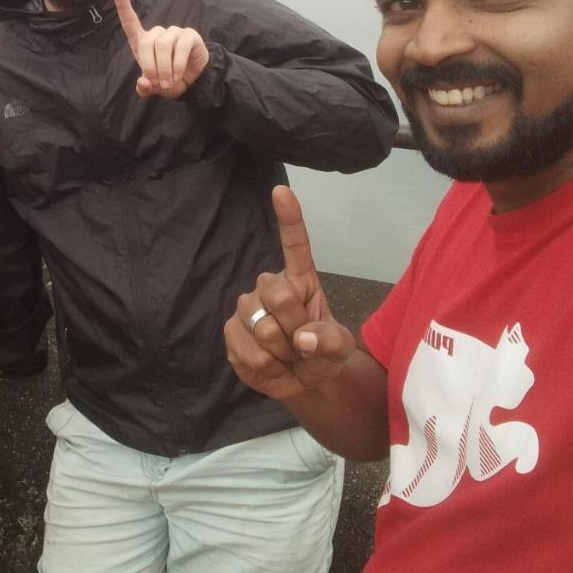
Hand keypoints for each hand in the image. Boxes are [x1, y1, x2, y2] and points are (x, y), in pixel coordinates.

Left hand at [114, 0, 208, 98]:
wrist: (193, 81)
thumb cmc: (169, 80)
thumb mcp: (154, 87)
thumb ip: (144, 87)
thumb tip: (143, 82)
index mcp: (143, 43)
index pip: (131, 22)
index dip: (124, 7)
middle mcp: (158, 34)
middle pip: (147, 43)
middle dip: (150, 66)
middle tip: (158, 83)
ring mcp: (174, 32)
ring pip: (163, 46)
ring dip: (165, 68)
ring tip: (169, 82)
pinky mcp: (189, 35)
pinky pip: (181, 47)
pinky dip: (178, 65)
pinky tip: (179, 75)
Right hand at [224, 186, 354, 400]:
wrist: (303, 382)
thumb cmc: (322, 353)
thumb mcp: (340, 349)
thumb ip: (330, 341)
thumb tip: (303, 339)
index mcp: (300, 280)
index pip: (295, 245)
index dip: (289, 218)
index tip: (281, 191)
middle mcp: (269, 287)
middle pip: (277, 295)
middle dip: (294, 328)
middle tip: (302, 347)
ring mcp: (247, 309)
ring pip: (261, 326)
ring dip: (280, 353)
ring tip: (287, 358)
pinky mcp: (231, 332)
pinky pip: (246, 350)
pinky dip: (265, 367)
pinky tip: (271, 366)